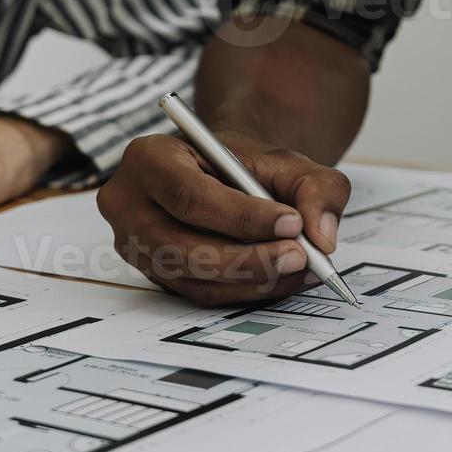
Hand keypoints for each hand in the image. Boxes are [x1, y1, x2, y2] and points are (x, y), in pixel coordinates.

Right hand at [97, 128, 350, 304]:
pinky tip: (284, 278)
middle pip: (184, 248)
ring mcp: (137, 247)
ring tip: (302, 267)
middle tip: (300, 255)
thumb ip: (314, 187)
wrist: (222, 173)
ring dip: (253, 279)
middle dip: (249, 258)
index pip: (189, 195)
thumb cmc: (244, 163)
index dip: (241, 216)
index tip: (291, 223)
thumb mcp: (285, 159)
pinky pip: (203, 292)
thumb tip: (321, 235)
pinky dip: (248, 289)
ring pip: (195, 278)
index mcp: (149, 158)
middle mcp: (130, 206)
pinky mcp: (157, 275)